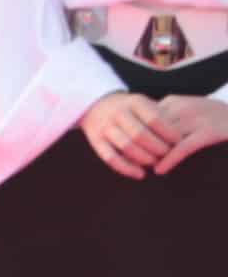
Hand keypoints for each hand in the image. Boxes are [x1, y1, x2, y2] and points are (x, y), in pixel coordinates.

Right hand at [81, 93, 220, 177]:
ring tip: (156, 163)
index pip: (155, 119)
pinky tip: (140, 174)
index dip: (169, 133)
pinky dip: (126, 169)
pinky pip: (111, 158)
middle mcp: (117, 113)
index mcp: (134, 101)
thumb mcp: (145, 104)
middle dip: (158, 149)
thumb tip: (181, 140)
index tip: (179, 142)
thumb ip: (162, 117)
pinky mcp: (95, 140)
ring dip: (144, 159)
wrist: (97, 105)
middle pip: (140, 135)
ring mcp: (105, 126)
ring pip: (126, 147)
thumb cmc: (132, 109)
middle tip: (168, 155)